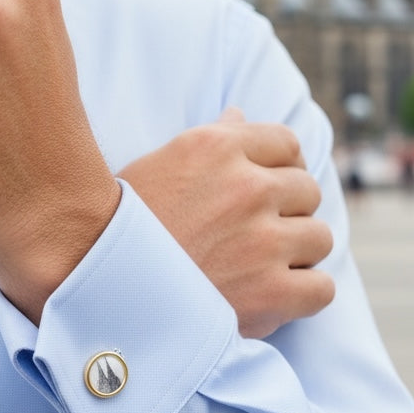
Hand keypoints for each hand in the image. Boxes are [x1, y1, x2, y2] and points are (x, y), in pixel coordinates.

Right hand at [120, 109, 333, 337]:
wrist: (92, 282)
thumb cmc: (122, 223)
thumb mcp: (160, 164)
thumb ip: (211, 139)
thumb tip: (240, 116)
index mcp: (217, 147)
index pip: (287, 143)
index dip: (279, 168)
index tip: (264, 192)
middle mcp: (246, 187)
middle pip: (307, 189)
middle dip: (286, 211)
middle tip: (253, 234)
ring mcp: (261, 240)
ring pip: (319, 236)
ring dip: (296, 252)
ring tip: (261, 265)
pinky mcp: (269, 292)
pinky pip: (321, 287)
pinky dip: (301, 294)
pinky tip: (272, 296)